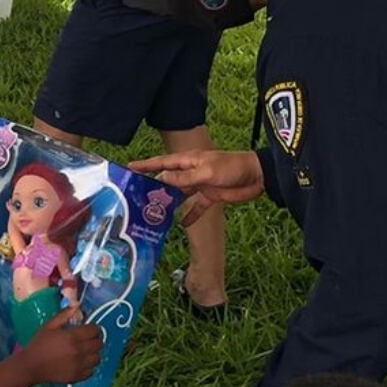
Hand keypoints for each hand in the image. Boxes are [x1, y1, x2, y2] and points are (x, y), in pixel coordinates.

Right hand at [20, 309, 102, 386]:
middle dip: (95, 339)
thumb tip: (76, 306)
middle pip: (99, 344)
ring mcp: (79, 366)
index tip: (90, 329)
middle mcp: (79, 351)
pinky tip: (81, 363)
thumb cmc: (39, 344)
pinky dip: (89, 366)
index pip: (94, 330)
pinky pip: (92, 371)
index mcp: (72, 337)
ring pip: (97, 358)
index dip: (94, 328)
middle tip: (89, 339)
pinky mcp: (77, 377)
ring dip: (93, 353)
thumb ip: (64, 315)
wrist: (31, 366)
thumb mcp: (49, 326)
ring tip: (85, 352)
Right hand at [130, 151, 265, 223]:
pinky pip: (196, 207)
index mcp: (189, 160)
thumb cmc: (232, 167)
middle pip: (168, 179)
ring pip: (179, 194)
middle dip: (153, 187)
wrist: (257, 176)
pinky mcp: (210, 196)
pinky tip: (181, 225)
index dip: (145, 165)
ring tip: (153, 213)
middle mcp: (191, 171)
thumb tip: (162, 178)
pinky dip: (190, 216)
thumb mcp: (207, 172)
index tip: (129, 168)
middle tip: (135, 197)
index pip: (162, 163)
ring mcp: (200, 184)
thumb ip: (184, 177)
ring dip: (168, 203)